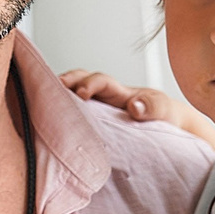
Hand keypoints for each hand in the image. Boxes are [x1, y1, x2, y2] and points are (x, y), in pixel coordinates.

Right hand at [59, 69, 214, 147]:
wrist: (174, 132)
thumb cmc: (167, 117)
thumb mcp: (165, 111)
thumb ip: (153, 107)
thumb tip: (134, 106)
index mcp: (120, 93)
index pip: (101, 81)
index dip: (89, 83)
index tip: (82, 94)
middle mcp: (106, 99)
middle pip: (79, 82)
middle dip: (64, 82)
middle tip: (50, 90)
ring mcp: (99, 112)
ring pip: (73, 98)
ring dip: (59, 98)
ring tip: (41, 107)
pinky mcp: (95, 127)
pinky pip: (75, 117)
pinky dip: (61, 116)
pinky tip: (48, 127)